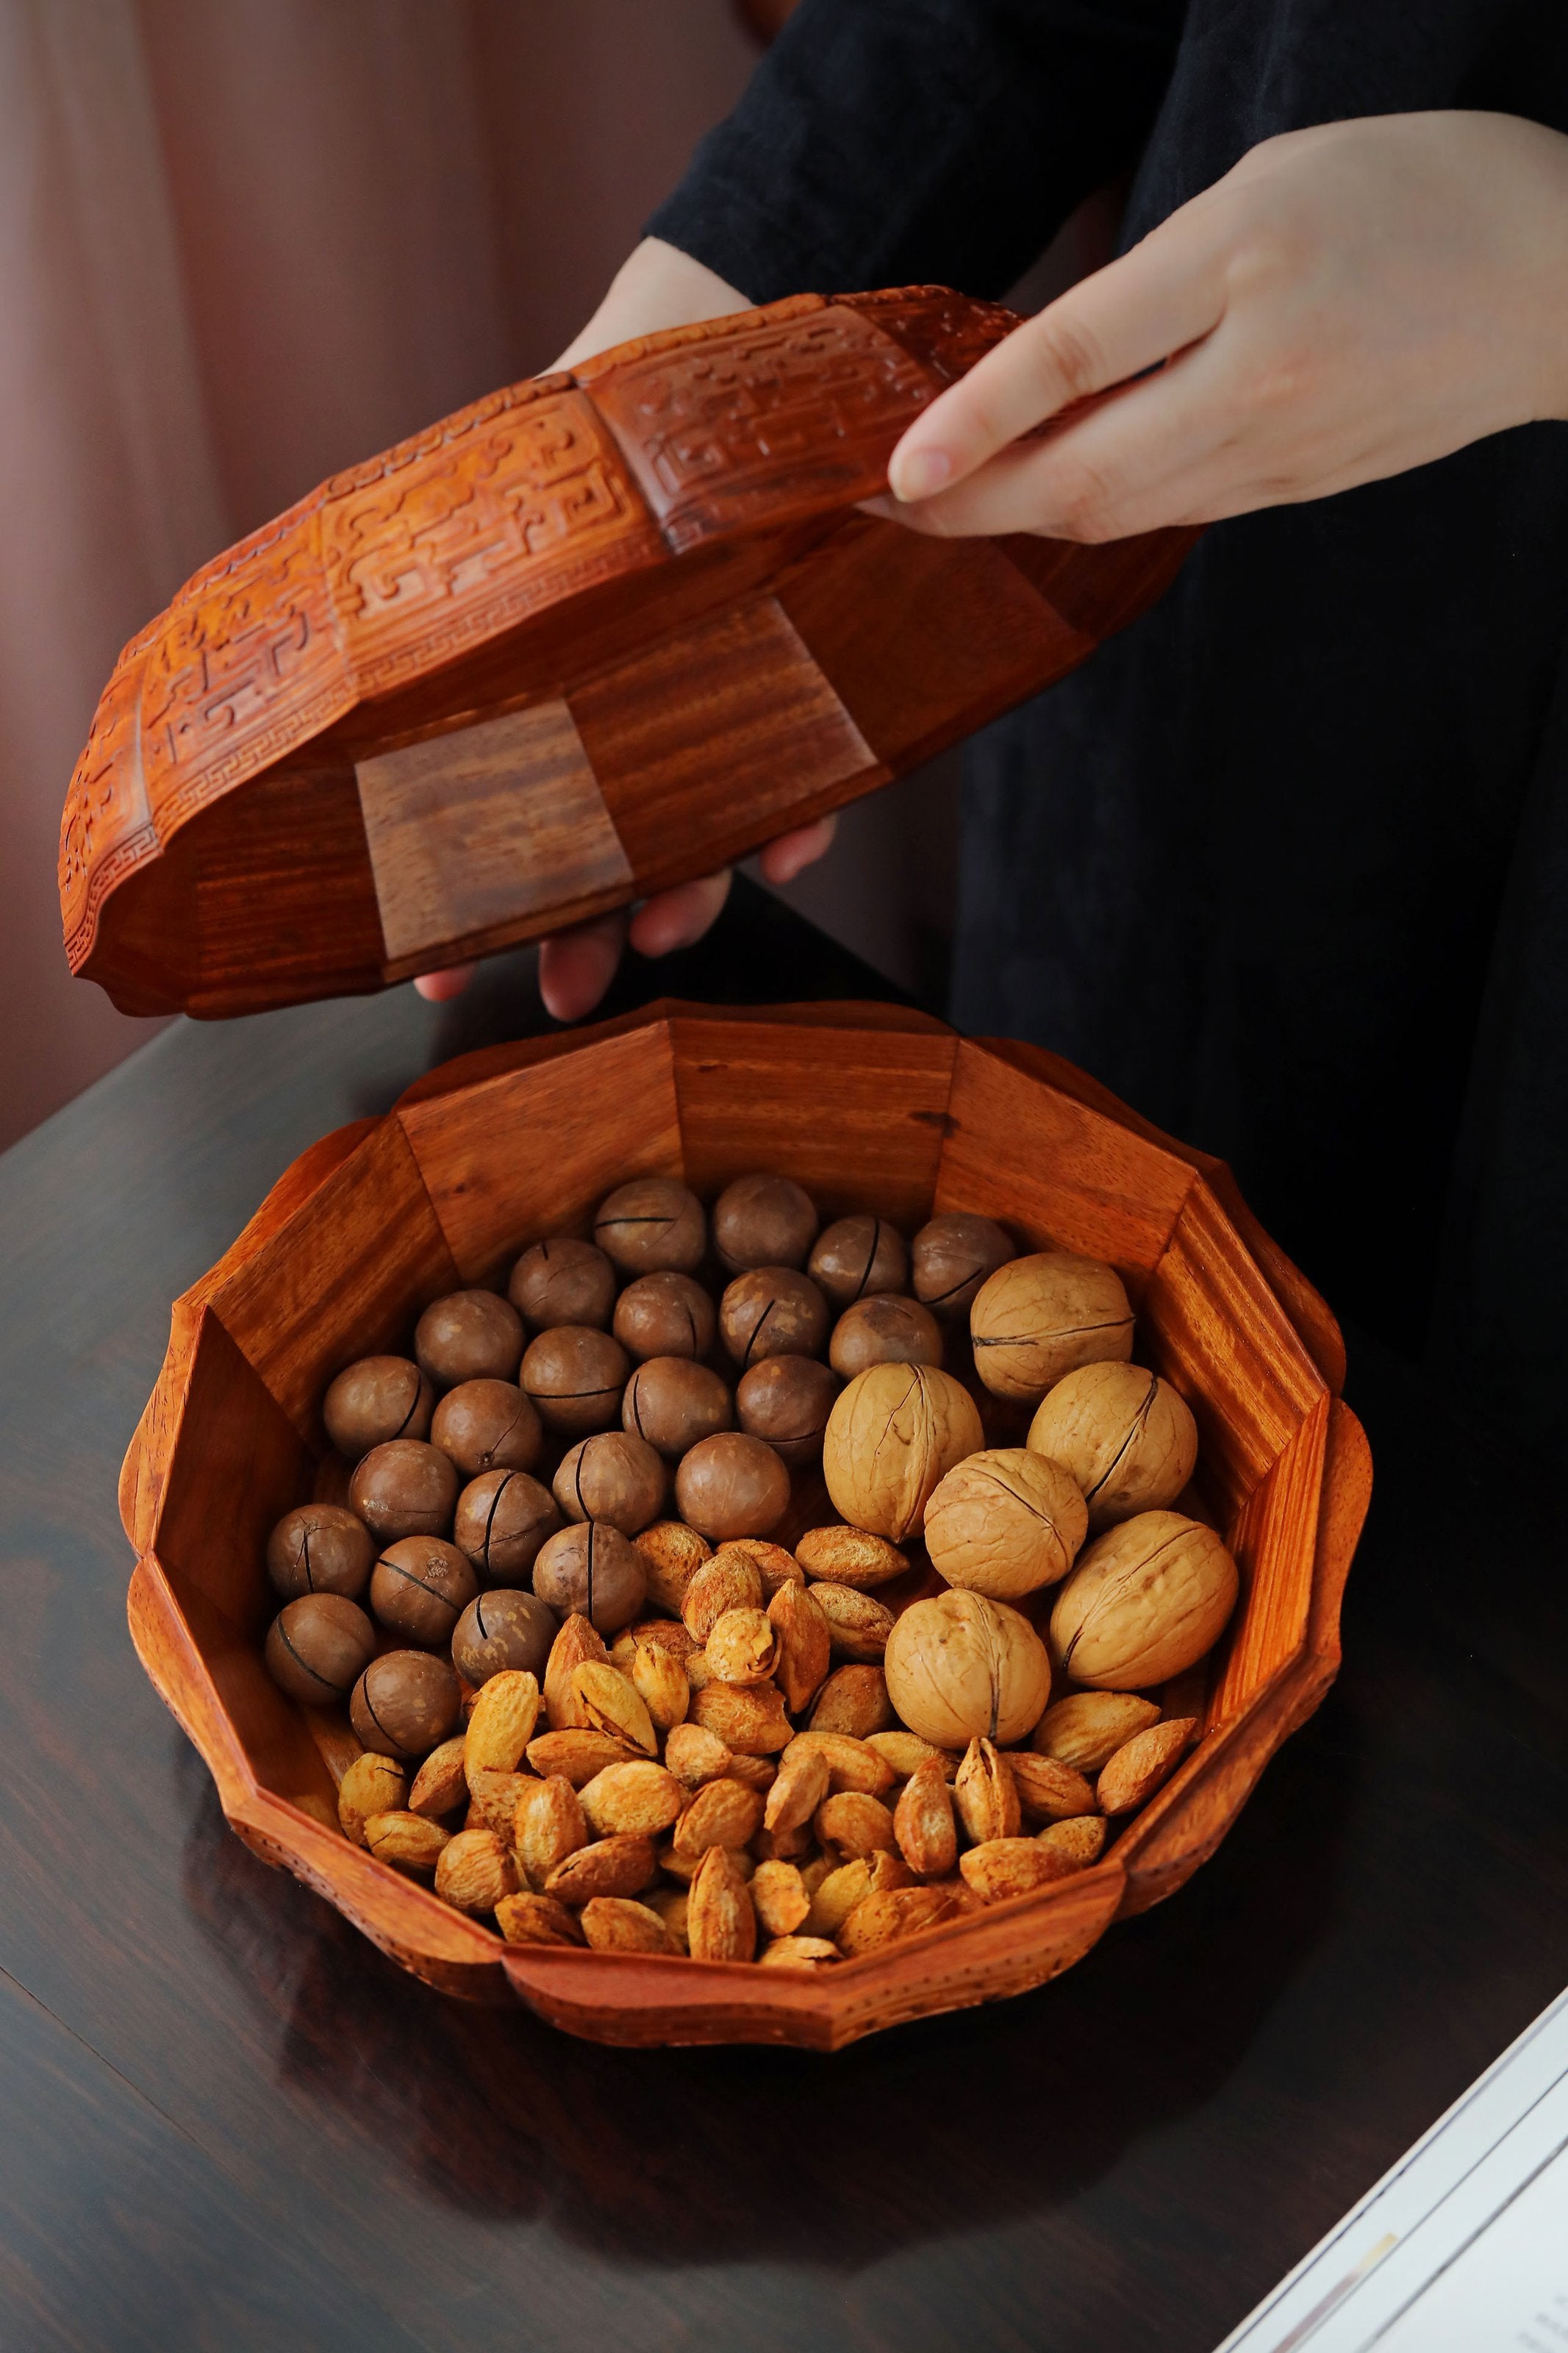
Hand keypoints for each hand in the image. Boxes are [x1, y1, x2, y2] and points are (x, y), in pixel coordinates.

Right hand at [416, 241, 839, 1016]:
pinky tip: (792, 849)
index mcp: (562, 706)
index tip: (439, 976)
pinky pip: (819, 773)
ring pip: (709, 835)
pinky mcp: (812, 685)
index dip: (480, 912)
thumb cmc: (588, 444)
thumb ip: (454, 591)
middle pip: (611, 855)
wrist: (705, 355)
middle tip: (561, 990)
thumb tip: (319, 659)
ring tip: (665, 930)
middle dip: (585, 933)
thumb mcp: (502, 513)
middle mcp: (641, 727)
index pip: (518, 827)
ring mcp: (725, 716)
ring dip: (688, 896)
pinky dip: (807, 818)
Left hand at [879, 112, 1567, 542]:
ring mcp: (1280, 458)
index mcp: (1245, 285)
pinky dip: (1093, 507)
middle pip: (1078, 482)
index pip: (1073, 367)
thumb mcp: (1266, 190)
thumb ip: (1153, 283)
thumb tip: (1041, 366)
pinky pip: (1171, 509)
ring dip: (1017, 517)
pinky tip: (1047, 489)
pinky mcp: (1297, 489)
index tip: (890, 471)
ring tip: (938, 503)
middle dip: (965, 506)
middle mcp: (1257, 392)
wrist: (1567, 283)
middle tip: (877, 504)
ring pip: (1117, 513)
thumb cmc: (1421, 194)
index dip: (971, 425)